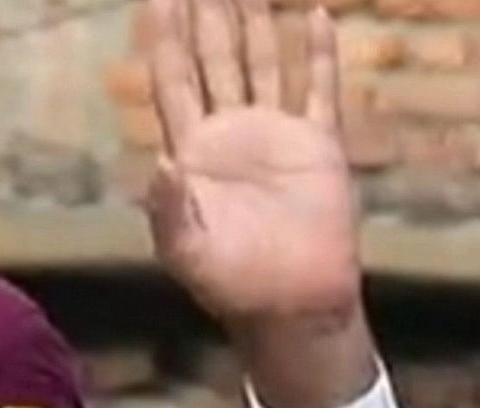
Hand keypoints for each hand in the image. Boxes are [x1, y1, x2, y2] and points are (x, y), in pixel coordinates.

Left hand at [141, 0, 360, 327]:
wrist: (294, 306)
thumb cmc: (233, 284)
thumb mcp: (185, 250)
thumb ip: (168, 208)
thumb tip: (160, 163)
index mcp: (192, 148)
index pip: (175, 77)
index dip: (167, 35)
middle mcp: (231, 131)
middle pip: (215, 58)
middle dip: (208, 14)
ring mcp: (277, 135)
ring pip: (262, 64)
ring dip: (255, 21)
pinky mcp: (319, 148)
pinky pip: (319, 91)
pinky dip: (318, 55)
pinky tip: (315, 15)